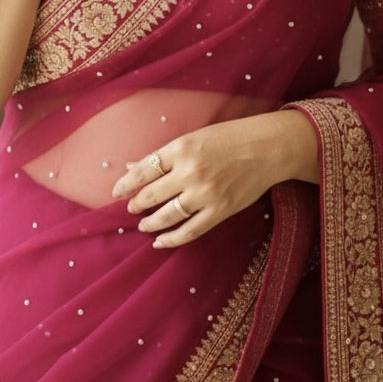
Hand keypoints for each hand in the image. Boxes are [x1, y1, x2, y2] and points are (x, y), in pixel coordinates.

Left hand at [112, 110, 317, 248]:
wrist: (267, 148)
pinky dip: (172, 239)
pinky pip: (191, 230)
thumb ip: (162, 155)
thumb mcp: (191, 139)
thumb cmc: (227, 139)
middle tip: (130, 208)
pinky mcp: (221, 210)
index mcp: (180, 149)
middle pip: (152, 194)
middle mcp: (190, 172)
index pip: (143, 170)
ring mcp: (205, 193)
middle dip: (137, 204)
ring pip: (168, 215)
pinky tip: (160, 242)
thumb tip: (132, 166)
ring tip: (143, 225)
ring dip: (151, 222)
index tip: (116, 192)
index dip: (126, 184)